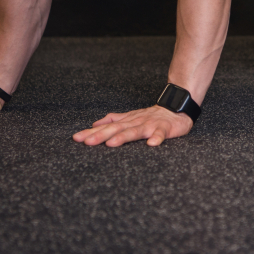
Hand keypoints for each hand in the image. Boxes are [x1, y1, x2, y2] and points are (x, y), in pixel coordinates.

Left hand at [72, 105, 193, 146]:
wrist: (177, 108)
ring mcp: (150, 125)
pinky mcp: (164, 128)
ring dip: (123, 137)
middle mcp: (136, 122)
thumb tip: (95, 124)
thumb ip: (114, 120)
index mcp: (127, 121)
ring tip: (111, 144)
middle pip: (117, 129)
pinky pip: (161, 134)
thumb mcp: (130, 117)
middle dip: (101, 135)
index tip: (77, 138)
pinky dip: (156, 138)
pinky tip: (152, 144)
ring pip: (135, 131)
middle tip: (87, 142)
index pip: (106, 127)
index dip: (92, 133)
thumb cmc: (152, 116)